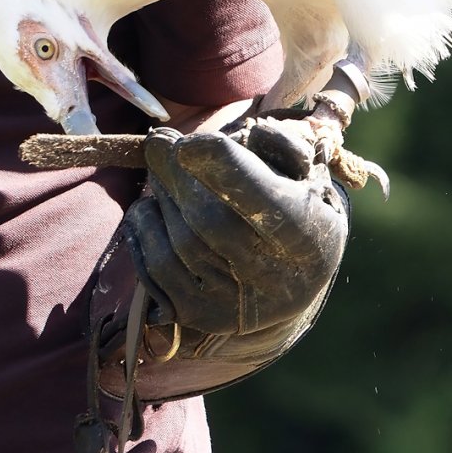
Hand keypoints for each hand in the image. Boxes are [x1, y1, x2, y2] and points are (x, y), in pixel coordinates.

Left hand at [97, 124, 348, 403]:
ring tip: (160, 172)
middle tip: (160, 141)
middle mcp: (274, 279)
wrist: (290, 283)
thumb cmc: (295, 207)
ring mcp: (235, 306)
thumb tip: (242, 136)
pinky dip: (143, 230)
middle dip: (176, 175)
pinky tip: (148, 208)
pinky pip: (155, 270)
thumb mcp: (305, 171)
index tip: (188, 142)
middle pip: (209, 220)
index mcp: (307, 236)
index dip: (222, 169)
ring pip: (177, 244)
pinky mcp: (200, 317)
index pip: (262, 200)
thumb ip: (281, 144)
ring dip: (159, 198)